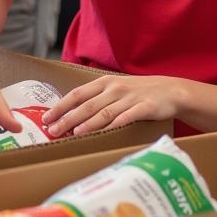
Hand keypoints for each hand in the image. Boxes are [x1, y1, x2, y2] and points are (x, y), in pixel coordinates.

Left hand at [41, 74, 185, 136]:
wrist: (170, 90)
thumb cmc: (138, 92)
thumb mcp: (116, 89)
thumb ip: (97, 98)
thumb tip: (71, 114)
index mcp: (105, 83)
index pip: (77, 94)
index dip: (61, 106)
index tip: (46, 117)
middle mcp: (115, 88)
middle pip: (87, 105)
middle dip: (68, 118)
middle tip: (53, 130)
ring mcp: (130, 98)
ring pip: (104, 111)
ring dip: (87, 123)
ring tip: (73, 133)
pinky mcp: (144, 107)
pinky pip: (127, 117)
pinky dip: (115, 125)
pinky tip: (105, 133)